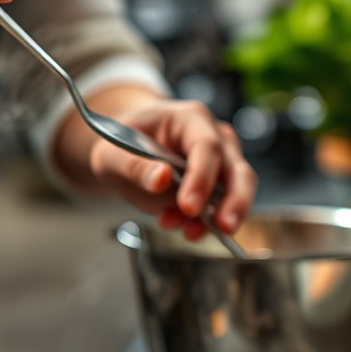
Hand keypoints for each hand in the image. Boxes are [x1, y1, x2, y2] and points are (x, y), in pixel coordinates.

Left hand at [85, 95, 257, 238]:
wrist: (125, 152)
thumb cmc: (121, 145)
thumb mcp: (112, 154)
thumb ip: (134, 166)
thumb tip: (161, 179)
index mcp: (189, 118)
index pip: (206, 146)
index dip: (201, 178)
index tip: (188, 207)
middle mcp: (214, 136)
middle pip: (237, 168)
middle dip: (234, 200)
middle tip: (223, 228)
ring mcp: (221, 160)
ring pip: (238, 189)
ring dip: (219, 216)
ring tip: (189, 233)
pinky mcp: (218, 184)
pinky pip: (223, 206)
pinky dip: (208, 223)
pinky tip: (186, 230)